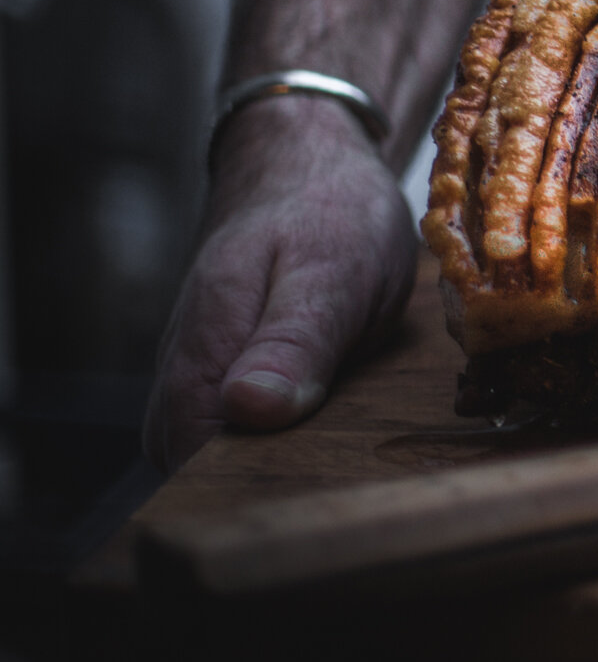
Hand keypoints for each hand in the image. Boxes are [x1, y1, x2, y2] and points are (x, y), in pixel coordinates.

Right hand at [144, 95, 416, 471]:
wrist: (308, 166)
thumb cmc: (327, 212)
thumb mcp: (331, 271)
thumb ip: (292, 342)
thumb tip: (248, 410)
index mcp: (202, 352)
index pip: (197, 461)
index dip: (255, 488)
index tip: (317, 495)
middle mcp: (184, 375)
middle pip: (207, 472)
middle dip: (273, 484)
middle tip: (349, 478)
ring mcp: (200, 378)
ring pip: (226, 455)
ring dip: (284, 461)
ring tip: (347, 452)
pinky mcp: (224, 377)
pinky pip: (245, 432)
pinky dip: (288, 438)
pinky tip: (333, 429)